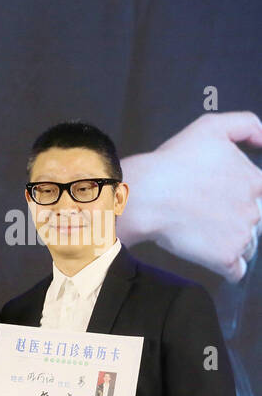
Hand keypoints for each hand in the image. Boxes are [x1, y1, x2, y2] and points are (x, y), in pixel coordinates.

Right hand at [119, 112, 261, 281]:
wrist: (145, 197)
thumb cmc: (172, 162)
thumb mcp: (211, 127)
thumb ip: (247, 125)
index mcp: (256, 181)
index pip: (261, 193)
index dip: (242, 194)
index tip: (220, 196)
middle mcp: (255, 210)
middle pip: (256, 220)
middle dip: (236, 218)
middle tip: (207, 214)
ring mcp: (242, 236)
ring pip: (249, 244)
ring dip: (232, 241)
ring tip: (206, 234)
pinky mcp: (225, 259)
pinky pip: (237, 270)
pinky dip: (229, 268)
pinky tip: (214, 258)